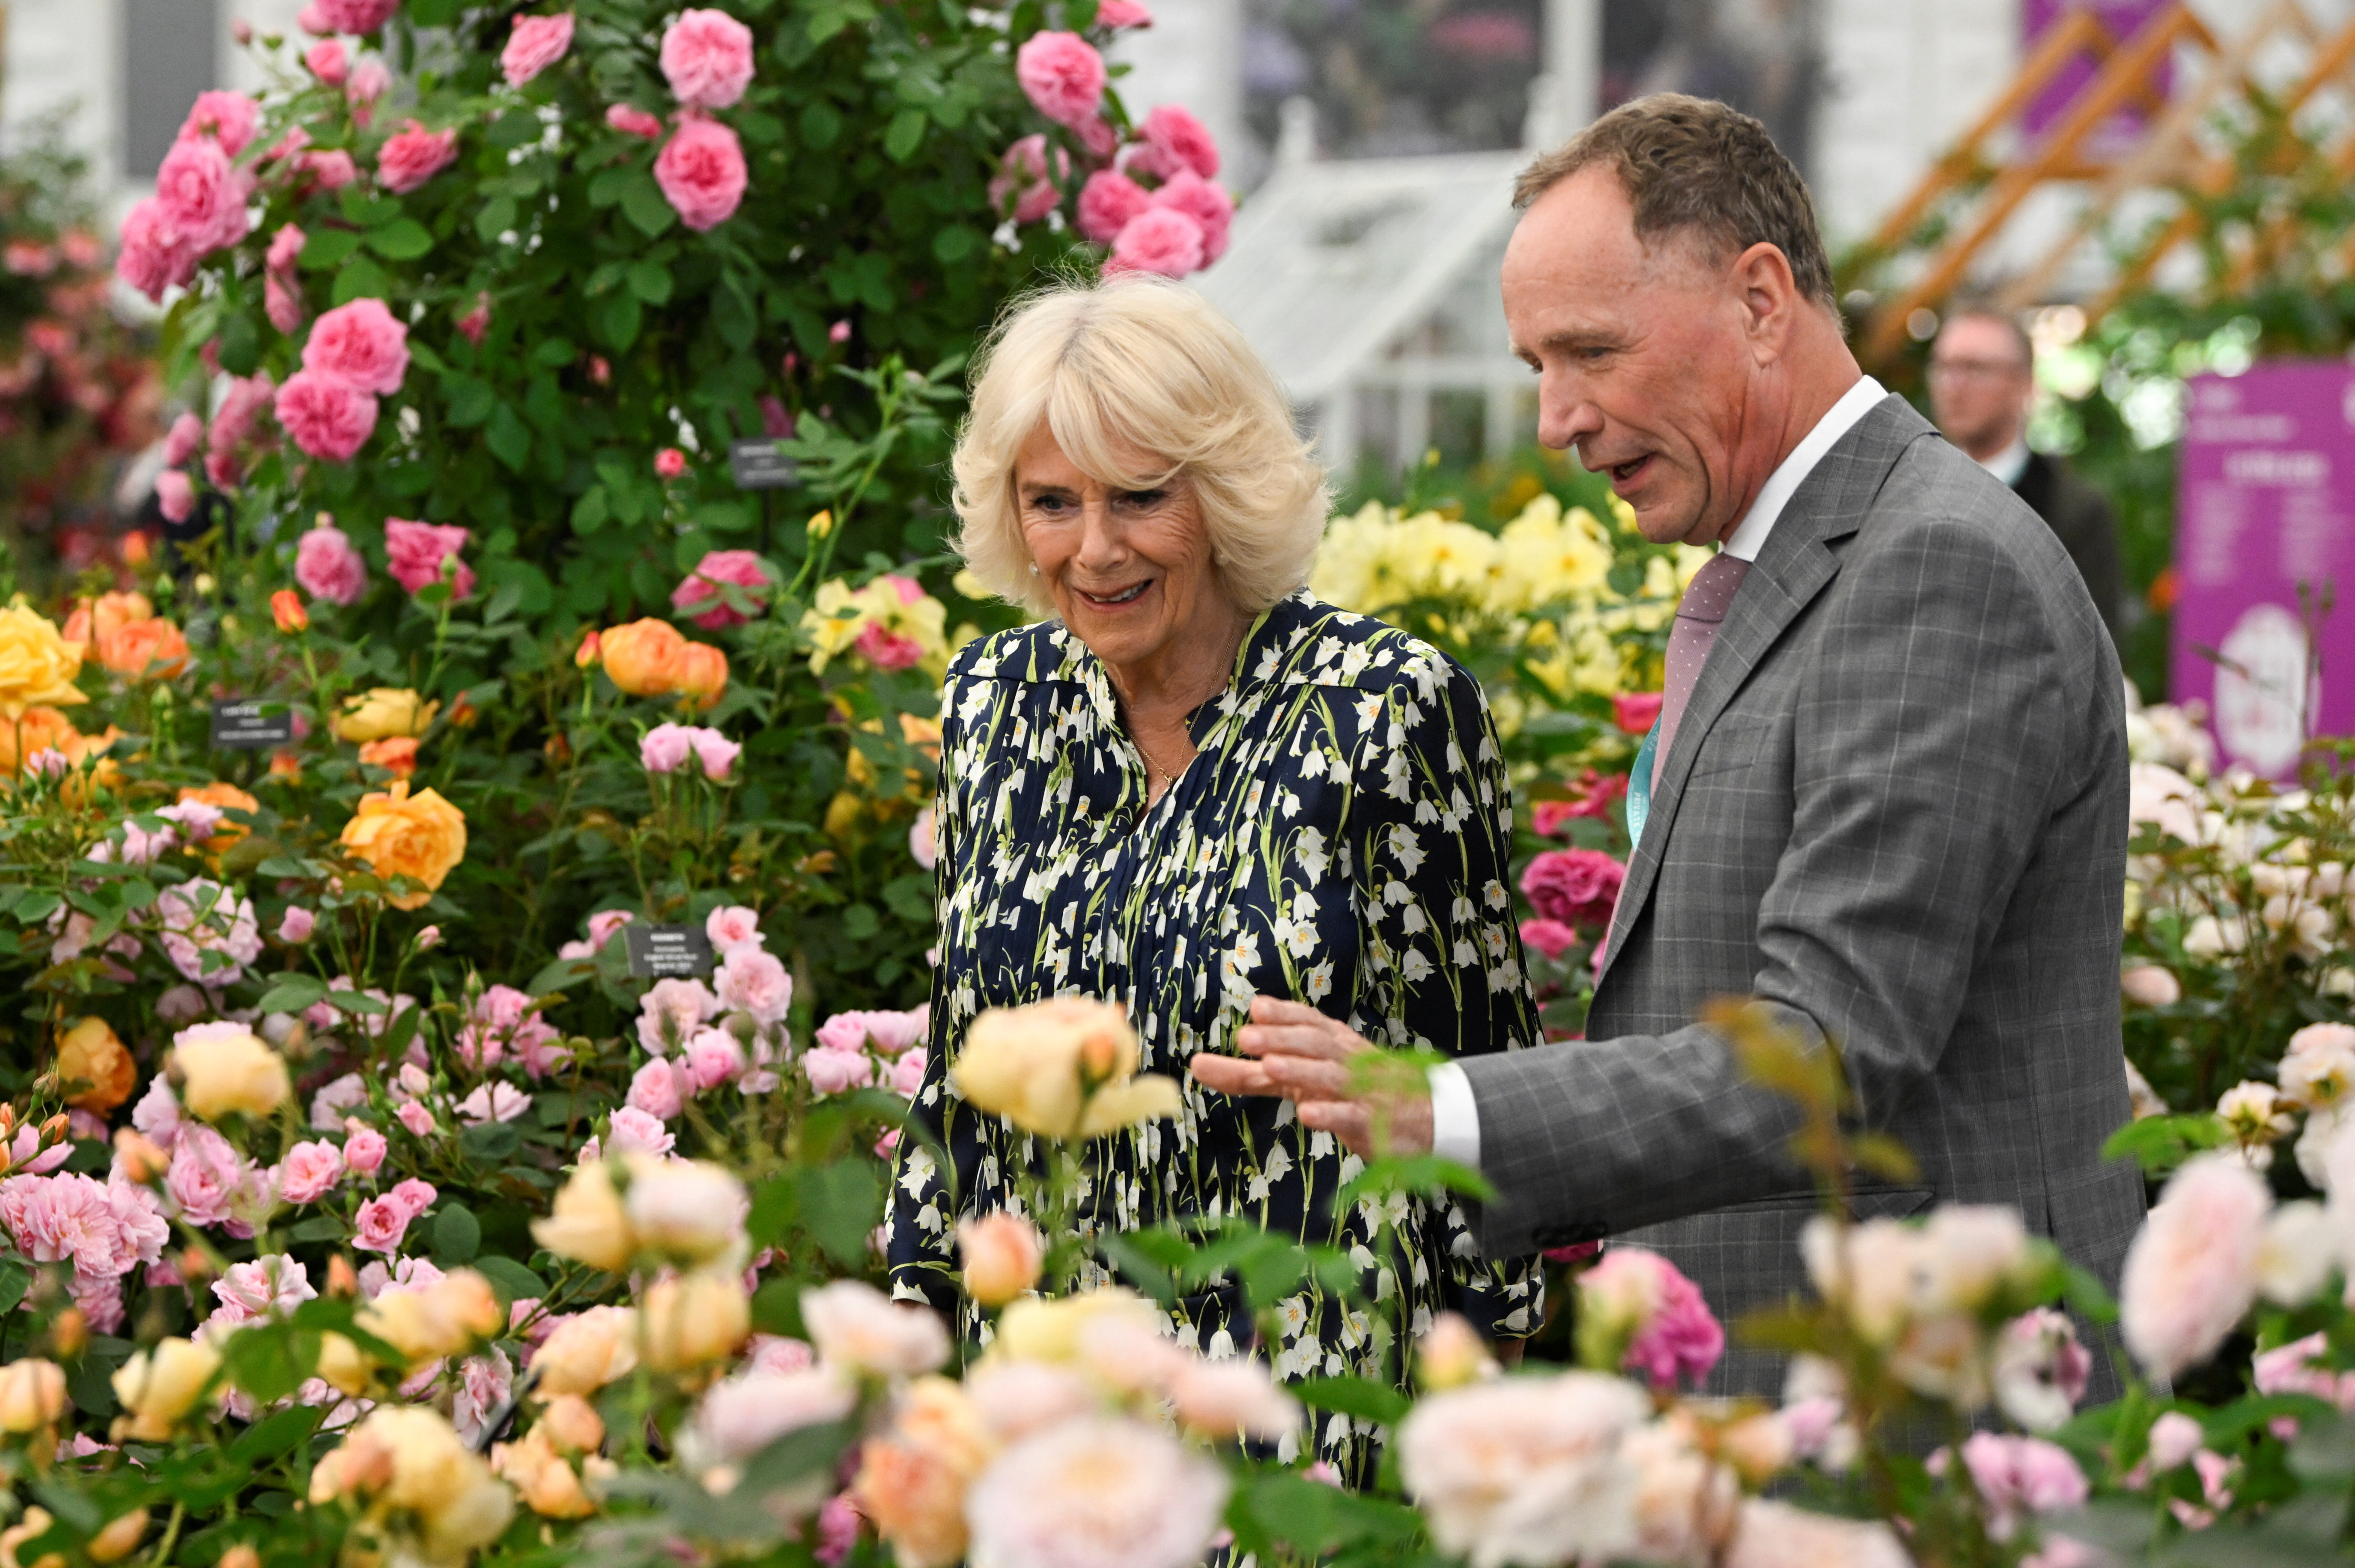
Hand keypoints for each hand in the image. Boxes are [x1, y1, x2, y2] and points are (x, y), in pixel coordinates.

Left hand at [1187, 995, 1432, 1157]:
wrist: (1425, 1119)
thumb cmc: (1352, 1092)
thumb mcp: (1298, 1079)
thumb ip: (1249, 1074)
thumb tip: (1196, 1063)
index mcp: (1333, 1044)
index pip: (1308, 1023)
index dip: (1284, 1014)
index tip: (1256, 1008)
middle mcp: (1348, 1061)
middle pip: (1315, 1045)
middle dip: (1283, 1037)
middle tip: (1247, 1035)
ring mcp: (1362, 1092)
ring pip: (1332, 1077)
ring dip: (1302, 1069)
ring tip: (1270, 1065)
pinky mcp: (1372, 1125)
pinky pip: (1352, 1117)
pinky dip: (1331, 1115)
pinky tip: (1307, 1114)